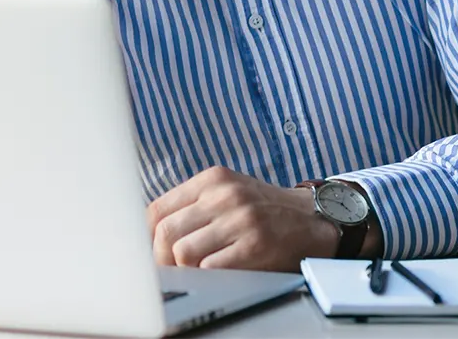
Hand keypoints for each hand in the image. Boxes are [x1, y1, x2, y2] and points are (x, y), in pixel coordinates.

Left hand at [147, 167, 339, 271]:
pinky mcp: (255, 244)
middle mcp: (224, 194)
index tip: (151, 255)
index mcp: (211, 179)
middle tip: (171, 272)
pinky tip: (218, 276)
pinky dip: (207, 278)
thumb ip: (192, 207)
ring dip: (185, 271)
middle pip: (165, 233)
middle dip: (161, 261)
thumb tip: (148, 236)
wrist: (311, 219)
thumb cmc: (261, 210)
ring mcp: (240, 218)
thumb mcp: (226, 194)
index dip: (146, 239)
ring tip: (196, 273)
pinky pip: (210, 269)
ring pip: (183, 253)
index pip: (156, 209)